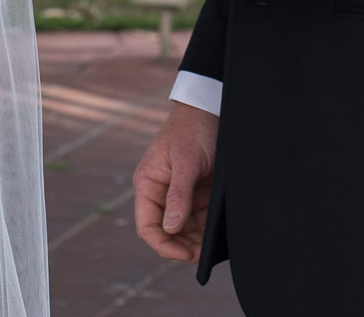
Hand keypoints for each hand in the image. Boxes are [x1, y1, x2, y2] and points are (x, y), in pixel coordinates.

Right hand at [134, 102, 217, 261]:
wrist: (210, 108)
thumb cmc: (193, 129)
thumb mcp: (186, 162)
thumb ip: (178, 195)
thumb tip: (171, 228)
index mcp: (148, 184)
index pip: (147, 226)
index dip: (163, 245)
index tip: (184, 254)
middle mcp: (160, 192)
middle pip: (166, 231)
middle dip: (183, 245)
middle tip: (203, 253)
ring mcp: (178, 193)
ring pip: (183, 228)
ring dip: (196, 239)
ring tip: (211, 246)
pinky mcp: (195, 192)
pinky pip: (198, 218)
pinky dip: (206, 228)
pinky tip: (216, 234)